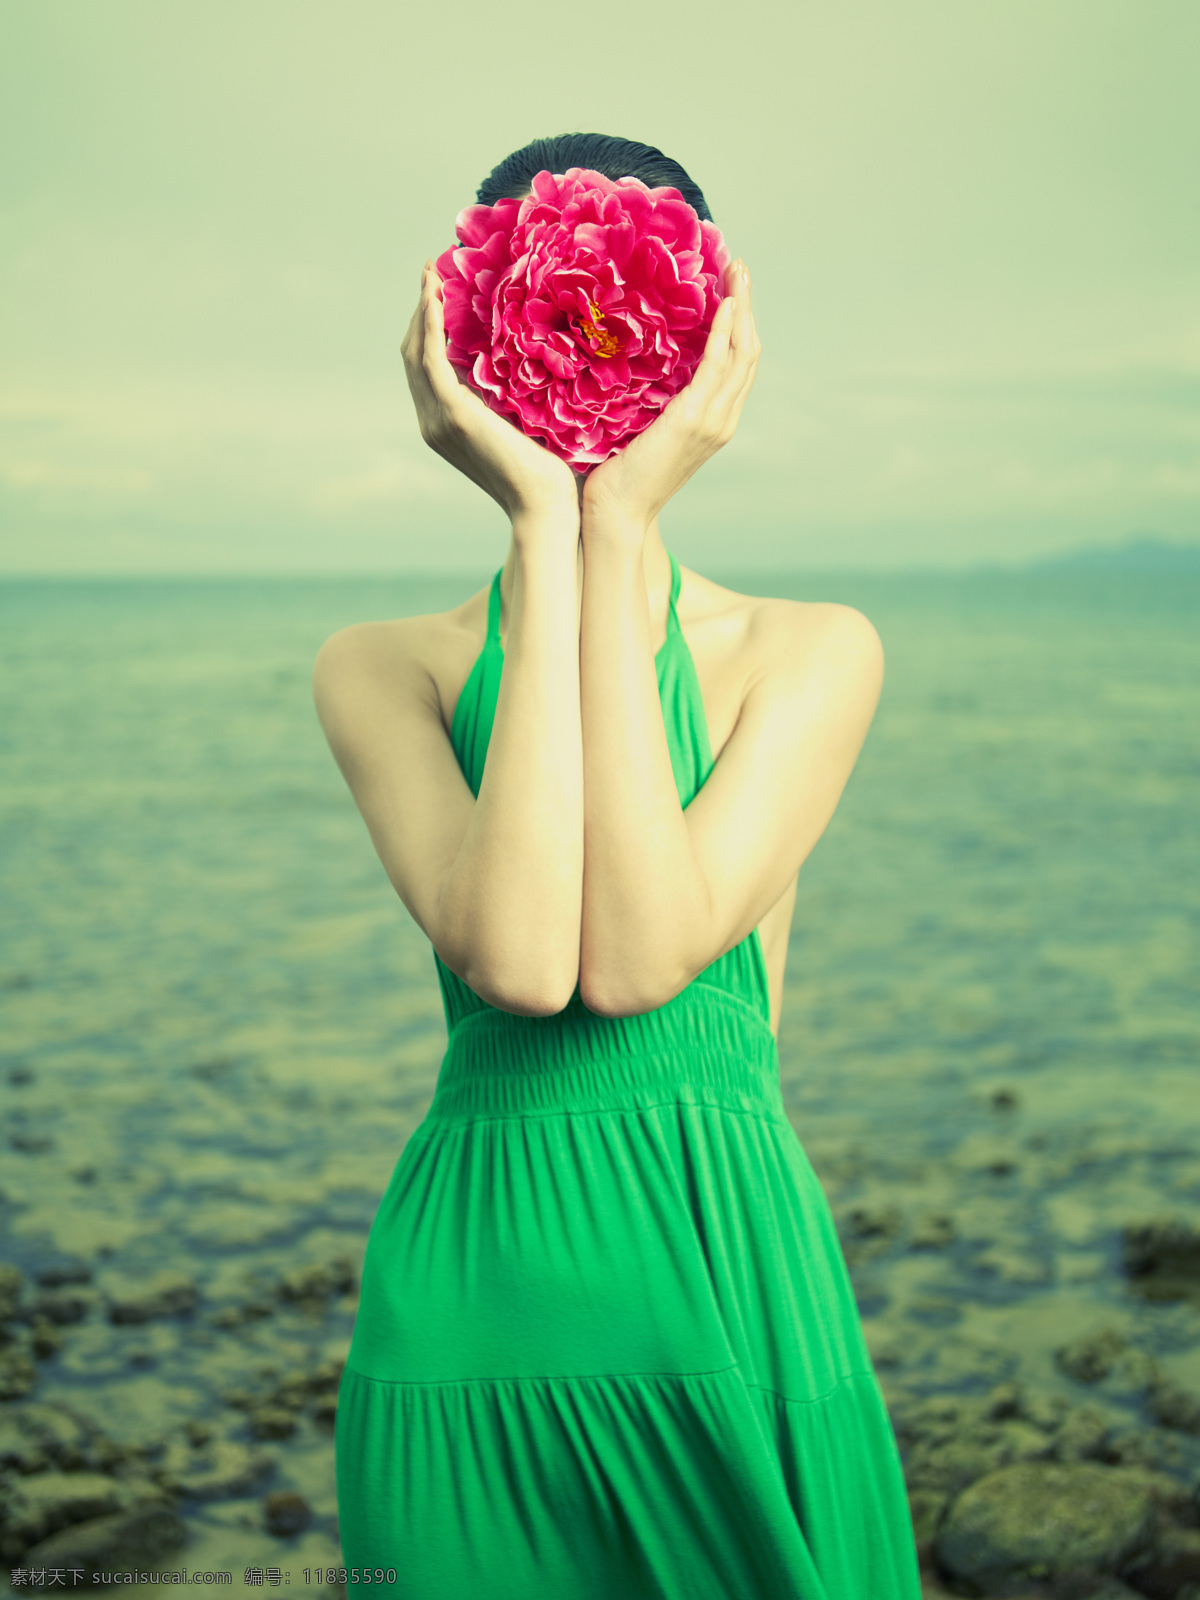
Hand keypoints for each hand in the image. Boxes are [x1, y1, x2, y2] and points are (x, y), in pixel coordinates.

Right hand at [402, 261, 579, 526]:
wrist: (548, 506)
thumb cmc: (550, 473)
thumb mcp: (526, 423)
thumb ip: (513, 395)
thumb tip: (529, 359)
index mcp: (447, 424)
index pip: (427, 365)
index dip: (430, 325)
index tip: (443, 288)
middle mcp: (433, 422)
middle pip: (413, 353)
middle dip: (421, 309)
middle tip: (435, 269)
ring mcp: (438, 420)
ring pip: (417, 351)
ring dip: (422, 307)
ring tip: (433, 272)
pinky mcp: (453, 414)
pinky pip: (432, 358)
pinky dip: (431, 324)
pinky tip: (437, 296)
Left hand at [581, 259, 760, 538]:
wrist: (616, 513)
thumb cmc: (616, 475)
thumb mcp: (638, 428)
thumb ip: (649, 400)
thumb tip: (630, 365)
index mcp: (711, 422)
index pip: (736, 365)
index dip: (738, 324)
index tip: (729, 288)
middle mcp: (721, 420)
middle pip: (748, 353)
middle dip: (747, 306)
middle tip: (739, 267)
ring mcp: (712, 421)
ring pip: (742, 354)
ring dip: (742, 308)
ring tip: (737, 272)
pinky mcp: (694, 419)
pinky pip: (718, 365)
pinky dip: (724, 332)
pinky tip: (723, 304)